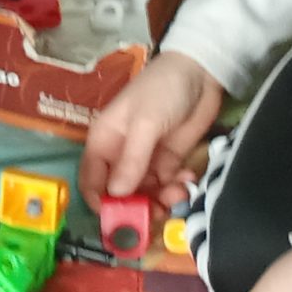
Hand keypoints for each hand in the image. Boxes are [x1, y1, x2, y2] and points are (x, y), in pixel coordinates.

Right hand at [80, 51, 223, 206]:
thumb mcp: (144, 123)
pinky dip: (178, 187)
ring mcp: (147, 158)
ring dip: (161, 199)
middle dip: (137, 206)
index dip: (100, 203)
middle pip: (121, 193)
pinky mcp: (170, 159)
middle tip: (158, 213)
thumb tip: (115, 194)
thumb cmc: (162, 90)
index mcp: (104, 142)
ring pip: (147, 193)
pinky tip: (189, 178)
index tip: (118, 219)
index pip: (92, 181)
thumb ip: (131, 160)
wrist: (200, 71)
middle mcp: (121, 155)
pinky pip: (168, 184)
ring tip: (179, 193)